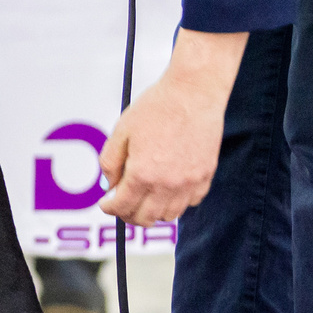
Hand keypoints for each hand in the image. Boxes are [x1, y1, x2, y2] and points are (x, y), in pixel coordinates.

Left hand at [97, 30, 245, 223]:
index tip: (106, 203)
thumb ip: (110, 162)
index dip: (110, 208)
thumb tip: (108, 185)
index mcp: (142, 174)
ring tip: (145, 197)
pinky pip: (190, 202)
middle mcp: (167, 185)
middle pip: (145, 218)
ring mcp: (190, 183)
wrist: (193, 93)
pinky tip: (168, 187)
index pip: (122, 207)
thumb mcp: (121, 131)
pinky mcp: (206, 177)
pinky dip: (177, 201)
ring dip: (153, 211)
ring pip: (169, 215)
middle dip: (129, 214)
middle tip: (122, 204)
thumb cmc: (157, 107)